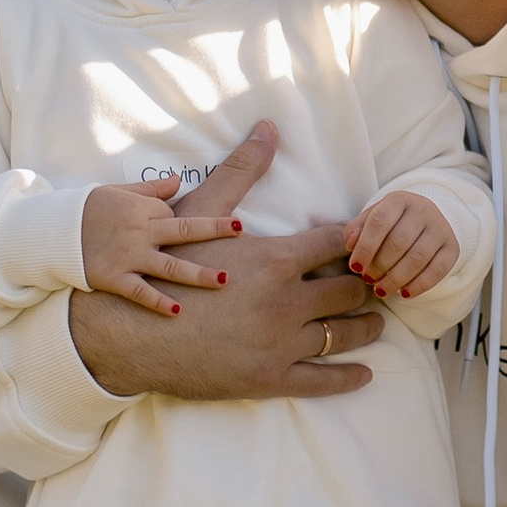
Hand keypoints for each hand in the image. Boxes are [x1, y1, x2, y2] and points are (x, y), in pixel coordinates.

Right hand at [66, 128, 384, 400]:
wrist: (128, 332)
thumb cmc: (163, 266)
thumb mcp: (201, 212)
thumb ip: (242, 170)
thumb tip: (268, 126)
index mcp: (277, 259)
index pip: (339, 244)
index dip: (356, 241)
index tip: (367, 243)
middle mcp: (286, 302)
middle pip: (351, 290)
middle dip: (368, 285)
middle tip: (378, 284)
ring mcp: (280, 344)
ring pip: (344, 334)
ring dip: (366, 327)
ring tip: (375, 323)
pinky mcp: (269, 378)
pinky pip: (322, 379)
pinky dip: (348, 376)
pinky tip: (364, 372)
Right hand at [79, 176, 240, 315]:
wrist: (52, 233)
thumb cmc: (86, 210)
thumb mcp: (118, 191)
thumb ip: (151, 189)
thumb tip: (177, 181)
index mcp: (143, 208)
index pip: (176, 215)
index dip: (183, 224)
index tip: (194, 232)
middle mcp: (140, 231)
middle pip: (185, 230)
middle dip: (215, 230)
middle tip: (240, 231)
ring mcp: (128, 256)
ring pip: (170, 266)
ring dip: (198, 274)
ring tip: (224, 280)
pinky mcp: (114, 278)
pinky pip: (140, 292)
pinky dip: (158, 302)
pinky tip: (178, 311)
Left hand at [346, 187, 460, 300]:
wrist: (424, 221)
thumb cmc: (390, 223)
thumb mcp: (371, 220)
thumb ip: (356, 230)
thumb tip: (350, 244)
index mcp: (399, 199)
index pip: (379, 222)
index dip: (365, 247)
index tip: (355, 267)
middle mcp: (423, 209)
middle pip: (398, 242)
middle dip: (380, 266)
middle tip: (368, 279)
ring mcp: (441, 228)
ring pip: (417, 258)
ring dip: (396, 279)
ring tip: (382, 290)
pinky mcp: (452, 247)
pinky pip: (437, 270)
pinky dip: (419, 285)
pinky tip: (404, 294)